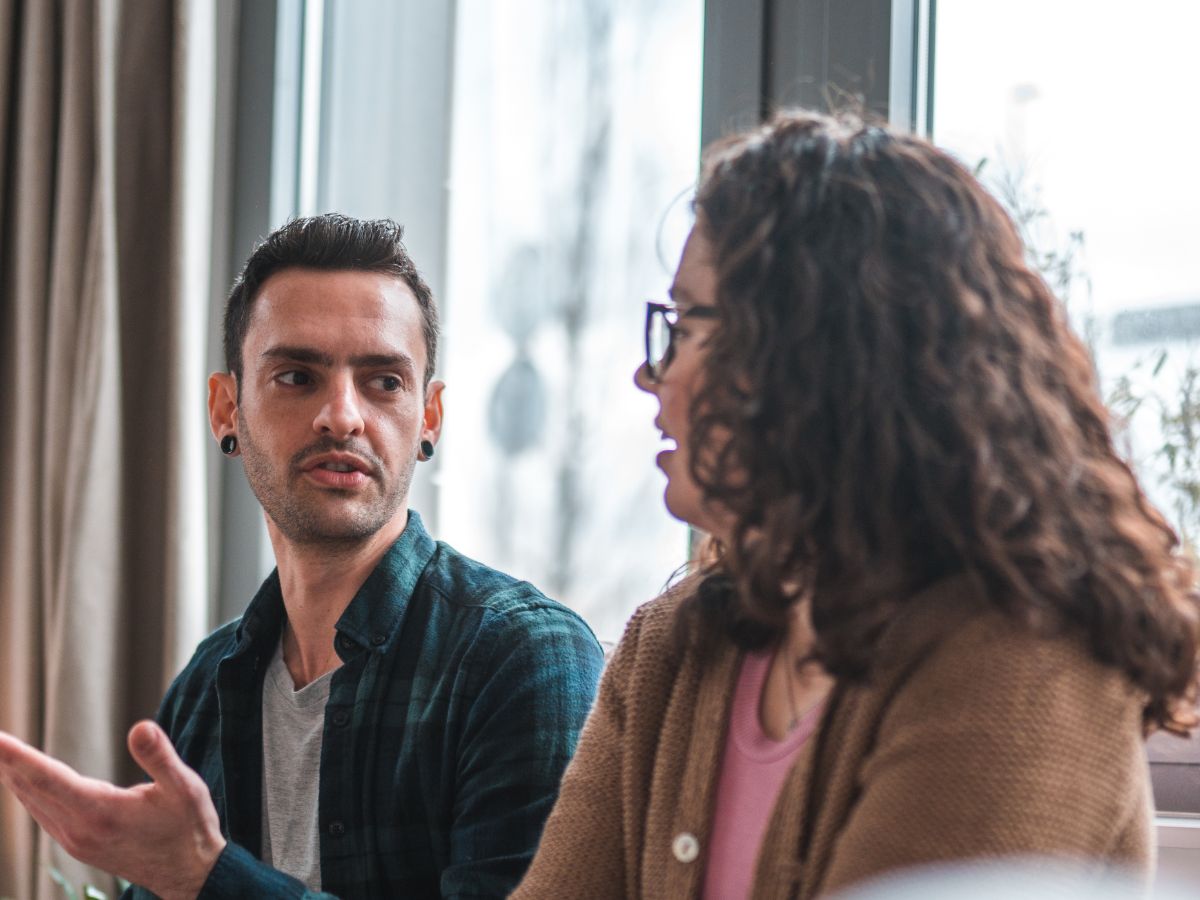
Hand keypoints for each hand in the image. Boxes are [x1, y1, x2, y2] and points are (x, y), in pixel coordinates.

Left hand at [0, 721, 225, 899]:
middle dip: (4, 760)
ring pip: (31, 801)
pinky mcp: (77, 844)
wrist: (188, 874)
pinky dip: (25, 789)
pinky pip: (40, 811)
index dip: (17, 756)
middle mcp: (80, 829)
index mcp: (102, 812)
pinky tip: (20, 778)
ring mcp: (75, 840)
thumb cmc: (188, 827)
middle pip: (29, 788)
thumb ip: (159, 757)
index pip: (48, 778)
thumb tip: (140, 726)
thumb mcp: (184, 788)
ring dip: (11, 774)